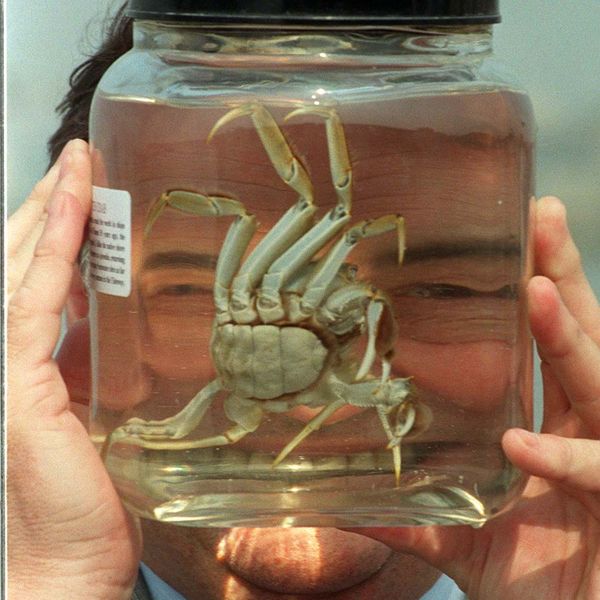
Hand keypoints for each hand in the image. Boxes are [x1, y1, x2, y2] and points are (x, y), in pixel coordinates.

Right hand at [7, 140, 140, 599]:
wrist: (65, 563)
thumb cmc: (87, 501)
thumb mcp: (100, 412)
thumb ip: (94, 362)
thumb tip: (108, 317)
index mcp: (34, 361)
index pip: (38, 279)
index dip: (57, 230)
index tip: (85, 189)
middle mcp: (10, 353)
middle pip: (23, 261)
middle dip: (49, 206)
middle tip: (79, 160)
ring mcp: (6, 362)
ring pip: (22, 267)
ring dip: (50, 211)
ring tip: (77, 165)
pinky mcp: (16, 377)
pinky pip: (35, 295)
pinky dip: (53, 247)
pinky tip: (72, 205)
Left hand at [354, 197, 599, 598]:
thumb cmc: (533, 582)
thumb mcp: (462, 536)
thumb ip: (412, 514)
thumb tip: (344, 505)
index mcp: (553, 425)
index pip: (551, 341)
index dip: (542, 285)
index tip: (518, 229)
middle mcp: (587, 431)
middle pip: (584, 339)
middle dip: (564, 278)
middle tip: (542, 216)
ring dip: (571, 339)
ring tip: (536, 293)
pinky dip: (563, 460)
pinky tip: (520, 444)